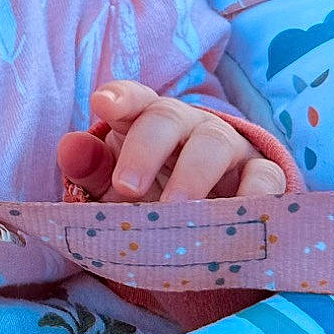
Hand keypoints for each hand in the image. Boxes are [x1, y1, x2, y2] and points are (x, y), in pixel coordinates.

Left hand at [57, 80, 287, 201]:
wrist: (209, 236)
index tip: (104, 105)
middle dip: (146, 149)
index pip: (134, 99)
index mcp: (147, 123)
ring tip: (174, 211)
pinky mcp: (263, 176)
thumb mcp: (116, 191)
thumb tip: (69, 146)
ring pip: (214, 143)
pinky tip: (232, 220)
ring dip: (193, 175)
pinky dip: (252, 195)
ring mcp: (229, 148)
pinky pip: (264, 176)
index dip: (120, 97)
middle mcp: (188, 127)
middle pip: (169, 117)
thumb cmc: (153, 202)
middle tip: (129, 188)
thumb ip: (92, 170)